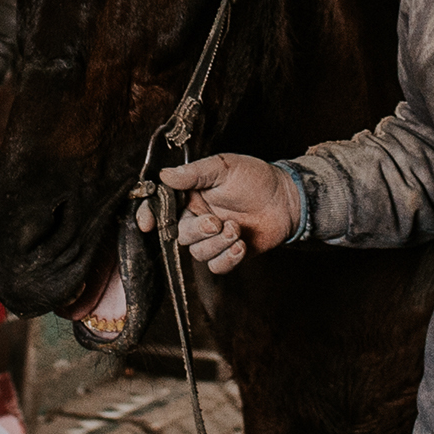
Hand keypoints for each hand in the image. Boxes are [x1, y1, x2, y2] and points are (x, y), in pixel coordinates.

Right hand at [134, 153, 301, 274]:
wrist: (286, 198)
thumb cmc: (255, 178)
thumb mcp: (224, 167)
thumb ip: (194, 173)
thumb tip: (165, 175)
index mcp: (191, 196)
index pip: (161, 208)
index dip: (150, 215)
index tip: (147, 223)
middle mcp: (198, 218)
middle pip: (180, 235)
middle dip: (197, 231)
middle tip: (216, 222)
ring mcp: (213, 238)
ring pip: (198, 253)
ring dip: (216, 244)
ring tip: (237, 229)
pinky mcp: (229, 253)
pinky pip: (217, 266)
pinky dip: (228, 259)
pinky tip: (241, 245)